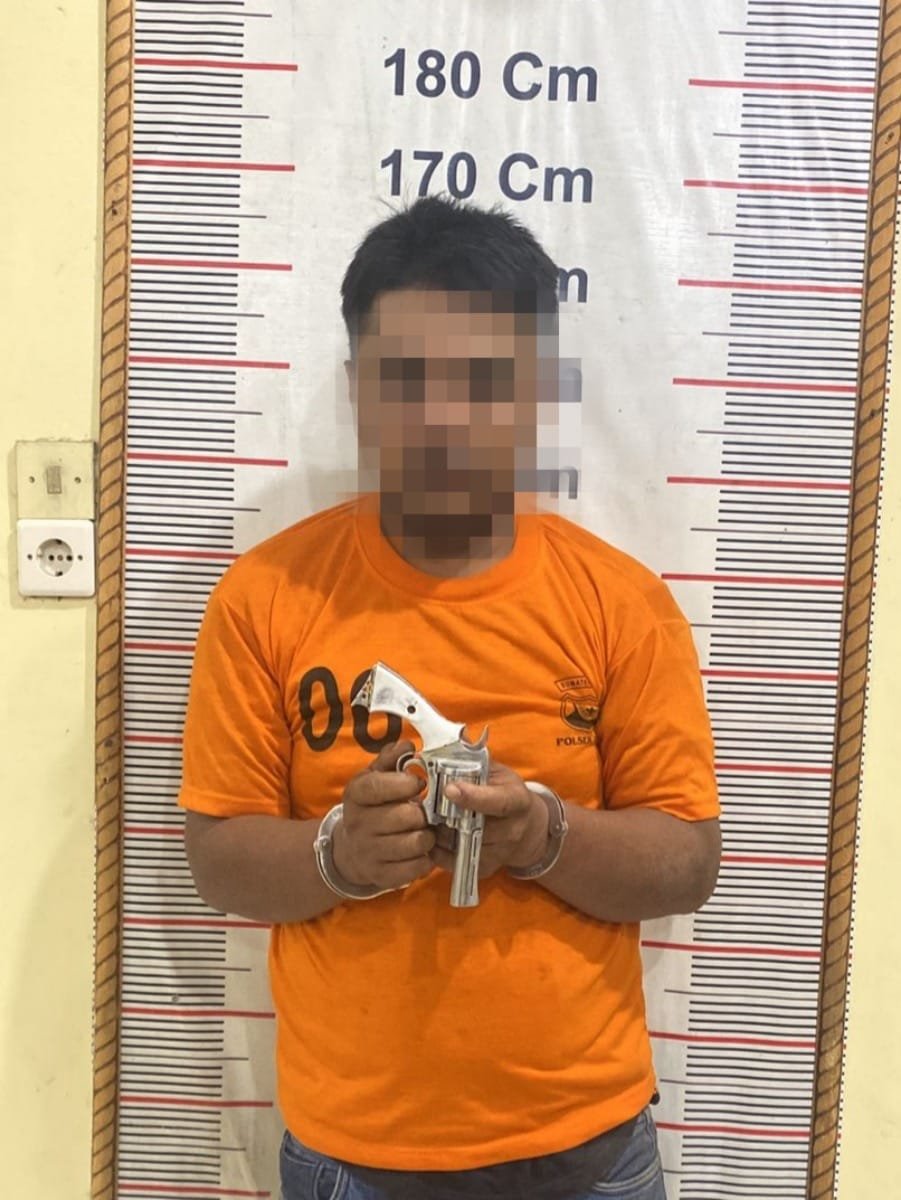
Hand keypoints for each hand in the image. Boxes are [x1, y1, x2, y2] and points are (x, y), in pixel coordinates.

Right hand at [333, 741, 436, 891]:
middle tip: (426, 811)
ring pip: (415, 843)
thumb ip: (391, 758)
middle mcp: (358, 824)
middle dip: (424, 813)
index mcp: (356, 795)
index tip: (418, 784)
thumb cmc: (372, 806)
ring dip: (428, 836)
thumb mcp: (375, 777)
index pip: (378, 787)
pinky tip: (421, 851)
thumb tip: (408, 745)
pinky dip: (425, 860)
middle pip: (405, 816)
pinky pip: (416, 869)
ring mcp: (368, 852)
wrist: (352, 850)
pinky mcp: (381, 877)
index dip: (403, 784)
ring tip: (425, 830)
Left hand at [429, 762, 548, 879]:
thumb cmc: (506, 793)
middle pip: (475, 827)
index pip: (497, 801)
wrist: (527, 828)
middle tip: (424, 804)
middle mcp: (513, 830)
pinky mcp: (486, 869)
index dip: (473, 796)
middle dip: (446, 815)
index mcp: (517, 801)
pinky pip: (454, 862)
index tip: (449, 789)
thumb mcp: (498, 773)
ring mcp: (500, 853)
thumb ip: (473, 766)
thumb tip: (438, 756)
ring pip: (460, 845)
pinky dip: (438, 849)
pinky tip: (433, 834)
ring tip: (427, 817)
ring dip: (438, 831)